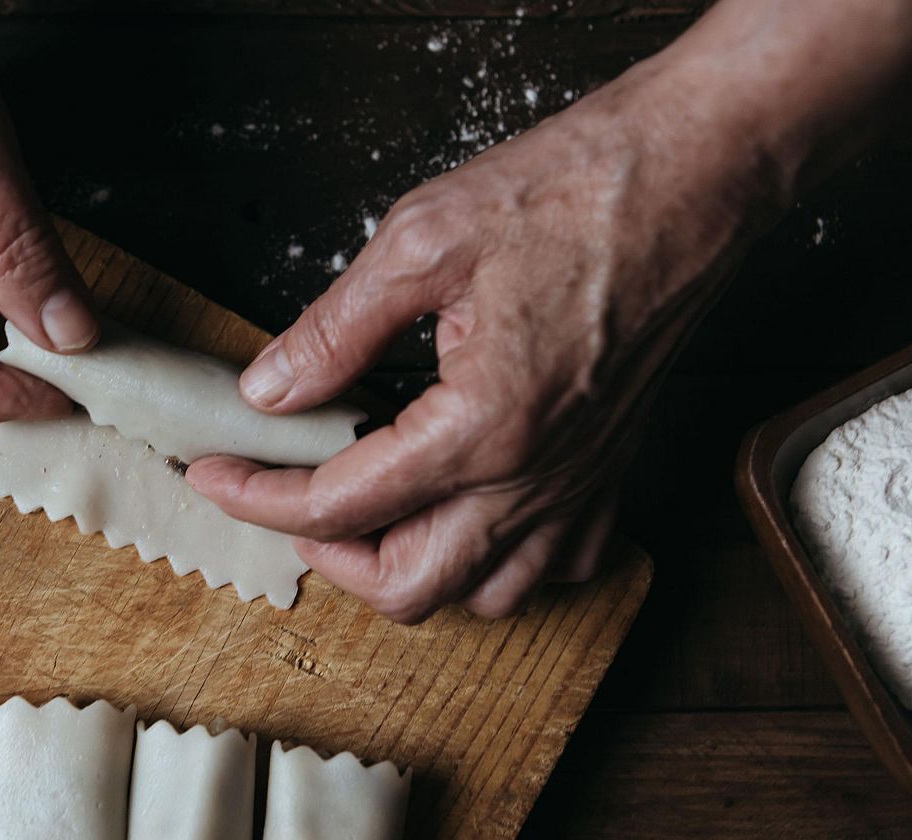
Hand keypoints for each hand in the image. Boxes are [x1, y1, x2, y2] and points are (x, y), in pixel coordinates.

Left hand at [187, 56, 780, 622]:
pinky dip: (499, 560)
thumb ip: (335, 330)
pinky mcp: (615, 470)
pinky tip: (467, 507)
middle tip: (288, 500)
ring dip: (413, 570)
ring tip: (369, 511)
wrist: (695, 173)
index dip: (259, 496)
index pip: (340, 505)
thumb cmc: (575, 192)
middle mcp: (536, 478)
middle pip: (408, 589)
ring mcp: (584, 483)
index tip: (217, 475)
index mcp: (481, 426)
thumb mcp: (423, 240)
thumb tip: (270, 388)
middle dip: (328, 558)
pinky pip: (556, 565)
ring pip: (485, 595)